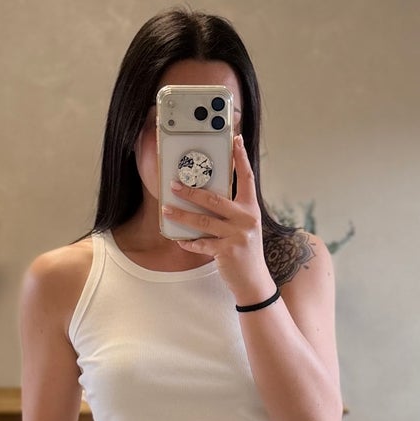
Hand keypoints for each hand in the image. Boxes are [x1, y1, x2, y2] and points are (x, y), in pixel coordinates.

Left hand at [161, 135, 276, 305]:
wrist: (254, 281)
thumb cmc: (246, 251)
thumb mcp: (244, 226)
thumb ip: (231, 211)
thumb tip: (204, 196)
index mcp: (251, 208)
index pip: (247, 177)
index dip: (241, 158)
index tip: (236, 139)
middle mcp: (246, 218)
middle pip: (215, 199)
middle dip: (191, 191)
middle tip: (173, 184)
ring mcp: (237, 235)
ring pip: (203, 221)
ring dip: (181, 215)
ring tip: (166, 209)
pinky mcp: (227, 251)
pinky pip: (201, 244)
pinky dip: (188, 242)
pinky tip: (178, 239)